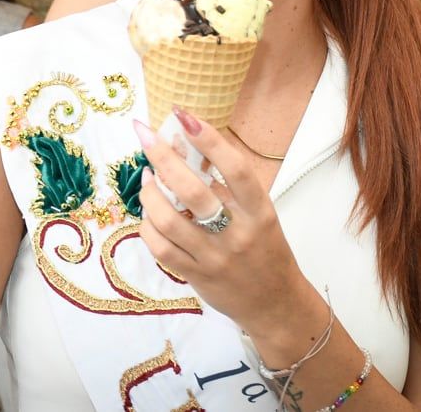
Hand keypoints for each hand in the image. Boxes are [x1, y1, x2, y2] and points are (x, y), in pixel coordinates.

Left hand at [135, 109, 306, 334]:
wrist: (275, 303)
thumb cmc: (265, 249)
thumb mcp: (259, 216)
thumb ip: (229, 188)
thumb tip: (187, 148)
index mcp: (259, 212)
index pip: (235, 169)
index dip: (209, 140)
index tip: (184, 116)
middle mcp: (238, 234)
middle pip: (194, 191)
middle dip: (164, 157)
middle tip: (145, 135)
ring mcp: (215, 258)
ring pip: (169, 220)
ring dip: (149, 193)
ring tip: (146, 178)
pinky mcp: (196, 277)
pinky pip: (161, 248)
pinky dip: (148, 225)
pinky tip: (149, 212)